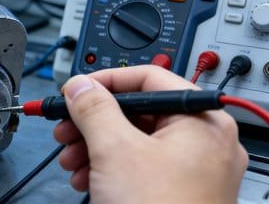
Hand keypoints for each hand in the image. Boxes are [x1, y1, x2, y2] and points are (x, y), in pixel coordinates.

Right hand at [54, 65, 247, 203]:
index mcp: (202, 120)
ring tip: (71, 159)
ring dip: (93, 145)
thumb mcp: (115, 150)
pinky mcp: (177, 190)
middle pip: (137, 111)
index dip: (105, 81)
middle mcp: (203, 140)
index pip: (149, 77)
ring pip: (133, 140)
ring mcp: (192, 169)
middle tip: (65, 126)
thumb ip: (93, 108)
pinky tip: (86, 177)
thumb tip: (80, 84)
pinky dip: (108, 166)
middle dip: (92, 121)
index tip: (76, 89)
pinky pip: (138, 165)